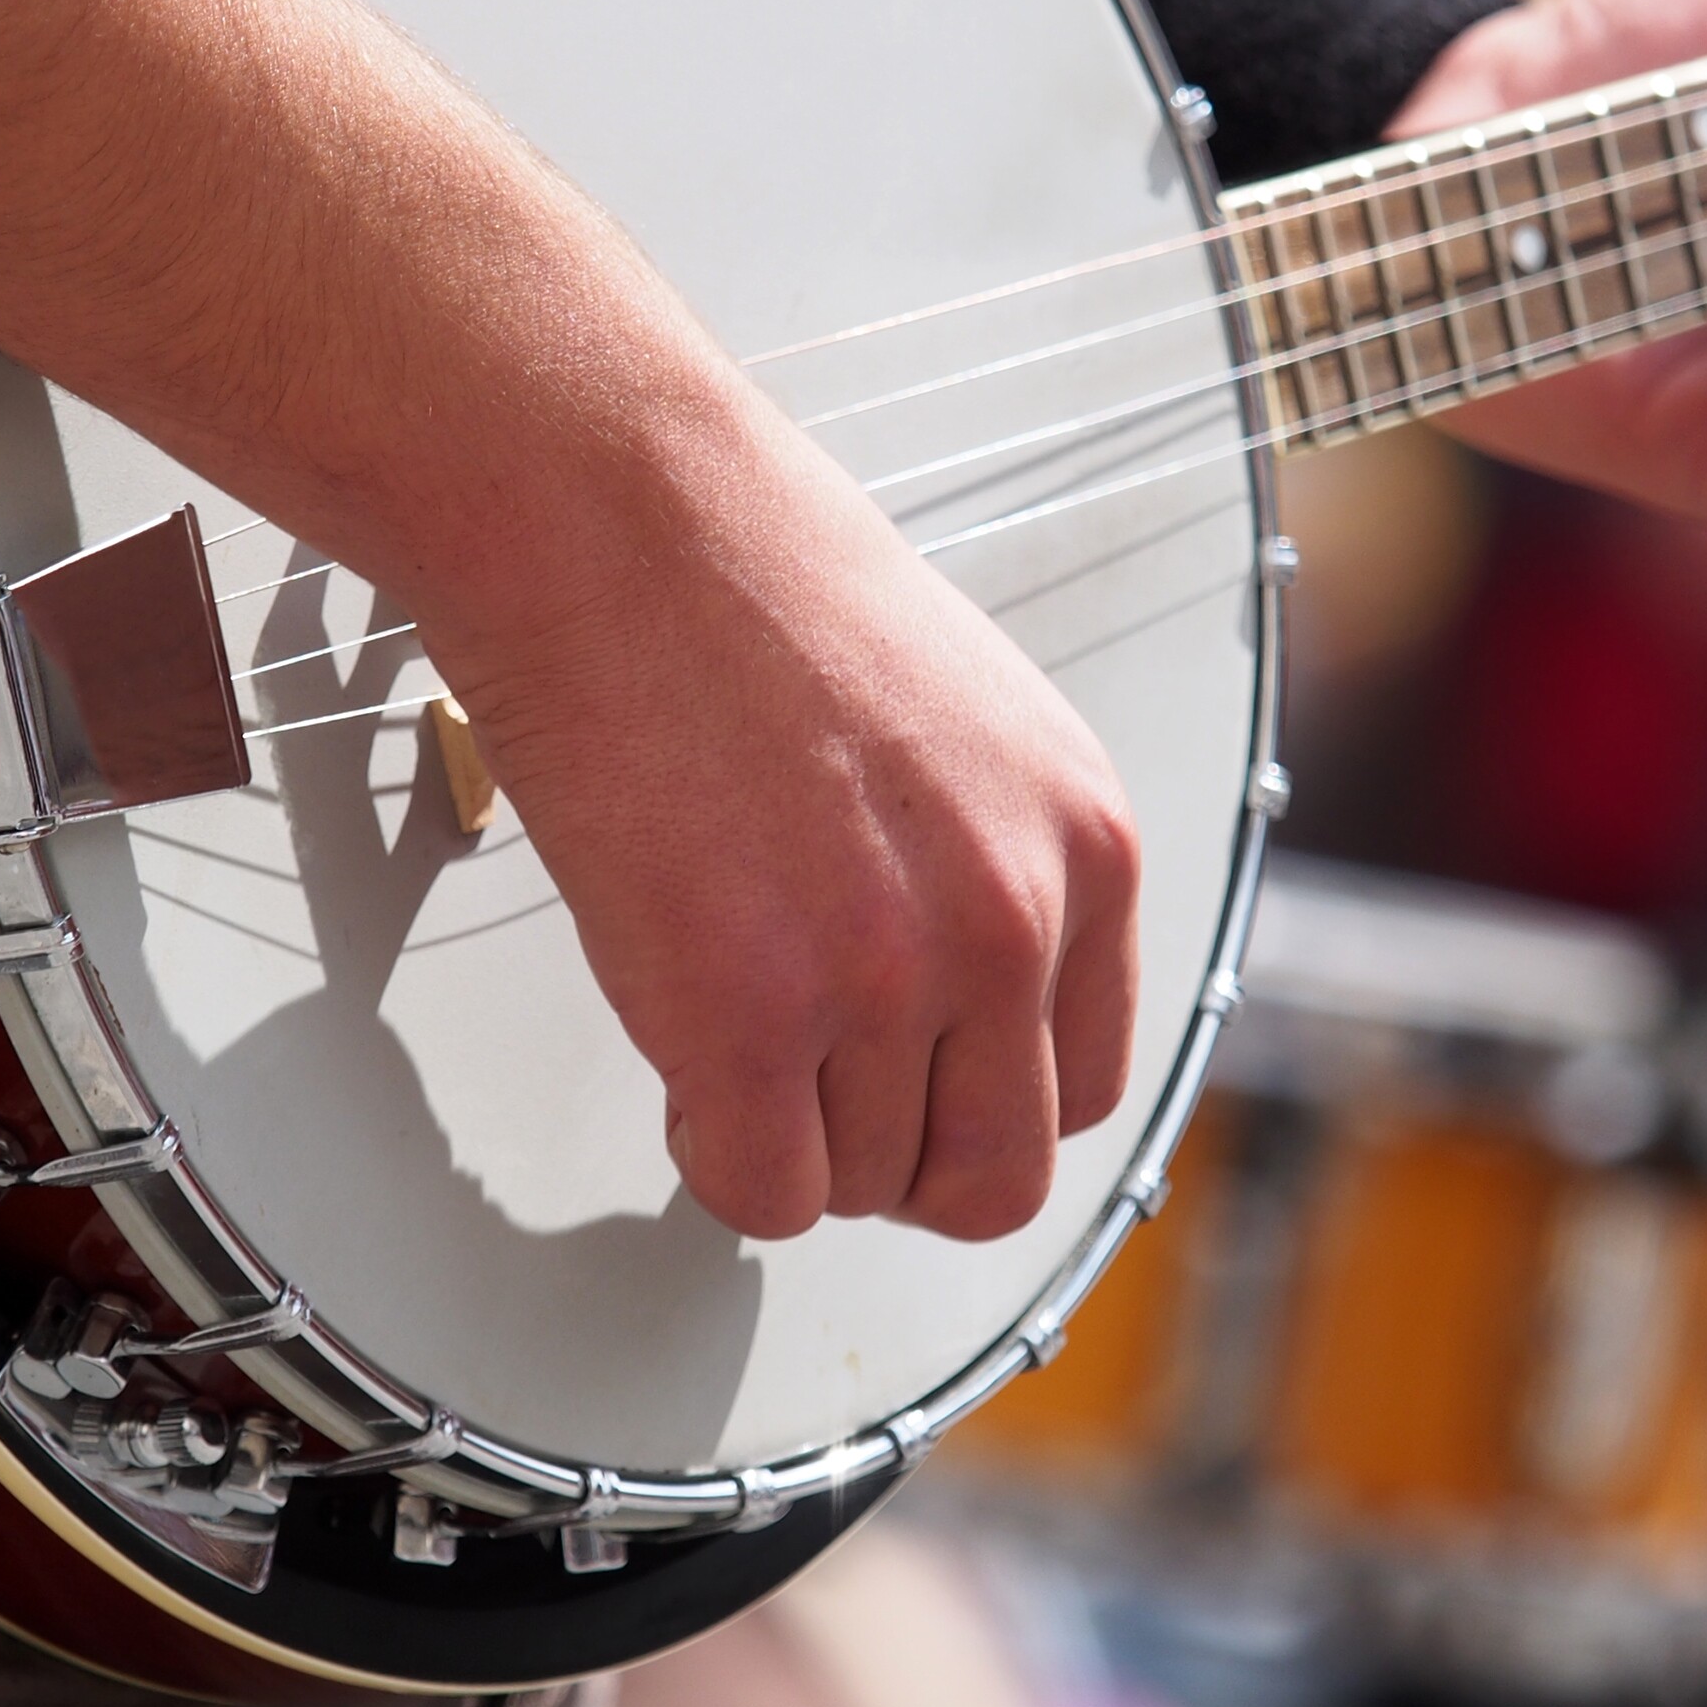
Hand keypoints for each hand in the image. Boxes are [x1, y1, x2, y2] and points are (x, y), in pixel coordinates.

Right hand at [411, 398, 1141, 1246]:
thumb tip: (963, 1009)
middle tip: (816, 1103)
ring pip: (860, 1185)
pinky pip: (759, 1192)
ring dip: (784, 1129)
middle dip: (897, 1165)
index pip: (1085, 1088)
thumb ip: (999, 868)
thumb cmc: (753, 586)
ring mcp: (884, 978)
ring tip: (723, 1009)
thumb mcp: (973, 728)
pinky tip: (683, 1054)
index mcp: (1086, 845)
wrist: (620, 514)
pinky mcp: (746, 1015)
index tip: (912, 1088)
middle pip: (991, 1173)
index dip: (979, 1106)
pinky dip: (712, 1155)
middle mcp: (1011, 921)